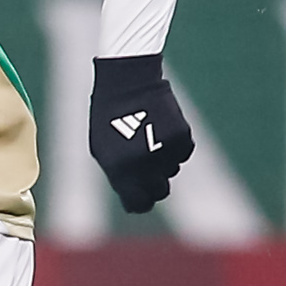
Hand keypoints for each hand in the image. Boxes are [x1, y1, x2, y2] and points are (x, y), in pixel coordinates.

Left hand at [88, 54, 193, 214]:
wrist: (126, 80)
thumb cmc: (109, 115)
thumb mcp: (102, 148)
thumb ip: (118, 176)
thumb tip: (134, 198)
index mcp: (120, 171)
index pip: (139, 204)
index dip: (141, 202)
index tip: (142, 198)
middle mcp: (144, 165)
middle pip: (160, 192)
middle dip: (155, 184)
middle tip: (149, 169)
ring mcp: (164, 151)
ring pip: (172, 170)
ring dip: (163, 160)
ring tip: (148, 136)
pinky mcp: (180, 136)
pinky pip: (183, 152)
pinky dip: (175, 145)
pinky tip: (161, 127)